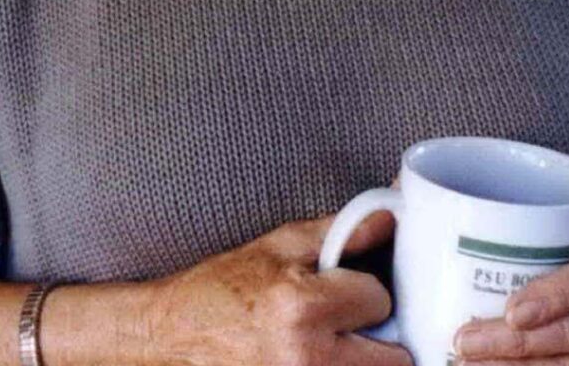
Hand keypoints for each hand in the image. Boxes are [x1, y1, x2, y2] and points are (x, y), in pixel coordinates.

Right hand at [135, 212, 411, 365]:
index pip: (380, 302)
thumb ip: (343, 232)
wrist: (173, 336)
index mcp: (303, 309)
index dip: (366, 294)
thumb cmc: (223, 289)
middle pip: (394, 360)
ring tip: (330, 345)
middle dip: (379, 340)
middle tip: (349, 329)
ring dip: (363, 362)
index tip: (346, 294)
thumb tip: (391, 217)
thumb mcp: (279, 247)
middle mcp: (307, 359)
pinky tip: (312, 358)